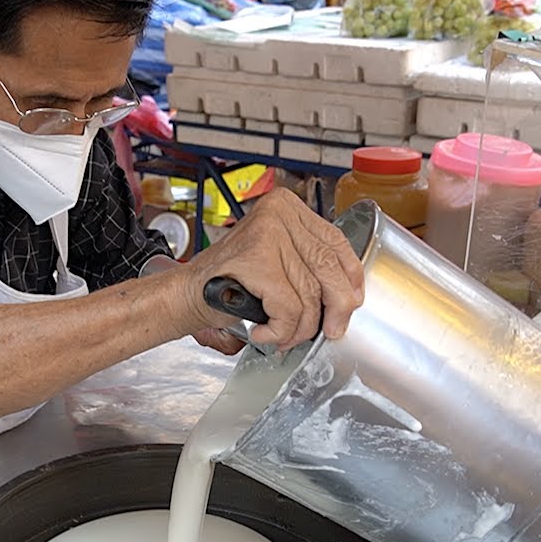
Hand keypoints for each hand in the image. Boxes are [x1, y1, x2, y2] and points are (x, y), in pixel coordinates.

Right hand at [173, 188, 364, 350]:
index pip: (336, 241)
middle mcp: (278, 213)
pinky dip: (280, 330)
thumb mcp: (278, 260)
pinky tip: (264, 331)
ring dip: (299, 327)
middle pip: (328, 268)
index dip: (350, 276)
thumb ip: (309, 265)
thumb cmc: (231, 281)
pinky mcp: (256, 260)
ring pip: (308, 295)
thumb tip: (350, 295)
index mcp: (286, 206)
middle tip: (331, 331)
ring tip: (282, 334)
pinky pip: (288, 308)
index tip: (353, 299)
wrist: (187, 294)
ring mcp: (267, 234)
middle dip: (335, 309)